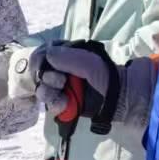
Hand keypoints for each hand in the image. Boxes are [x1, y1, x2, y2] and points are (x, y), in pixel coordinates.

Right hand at [29, 41, 156, 134]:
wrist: (120, 98)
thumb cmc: (106, 75)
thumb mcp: (89, 63)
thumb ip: (68, 57)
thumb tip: (47, 54)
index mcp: (64, 57)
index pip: (42, 55)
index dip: (39, 61)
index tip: (42, 65)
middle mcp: (60, 72)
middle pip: (39, 74)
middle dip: (47, 78)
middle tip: (61, 81)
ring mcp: (61, 89)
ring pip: (42, 91)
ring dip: (49, 93)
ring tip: (62, 96)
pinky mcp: (64, 104)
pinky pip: (50, 106)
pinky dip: (55, 105)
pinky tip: (65, 104)